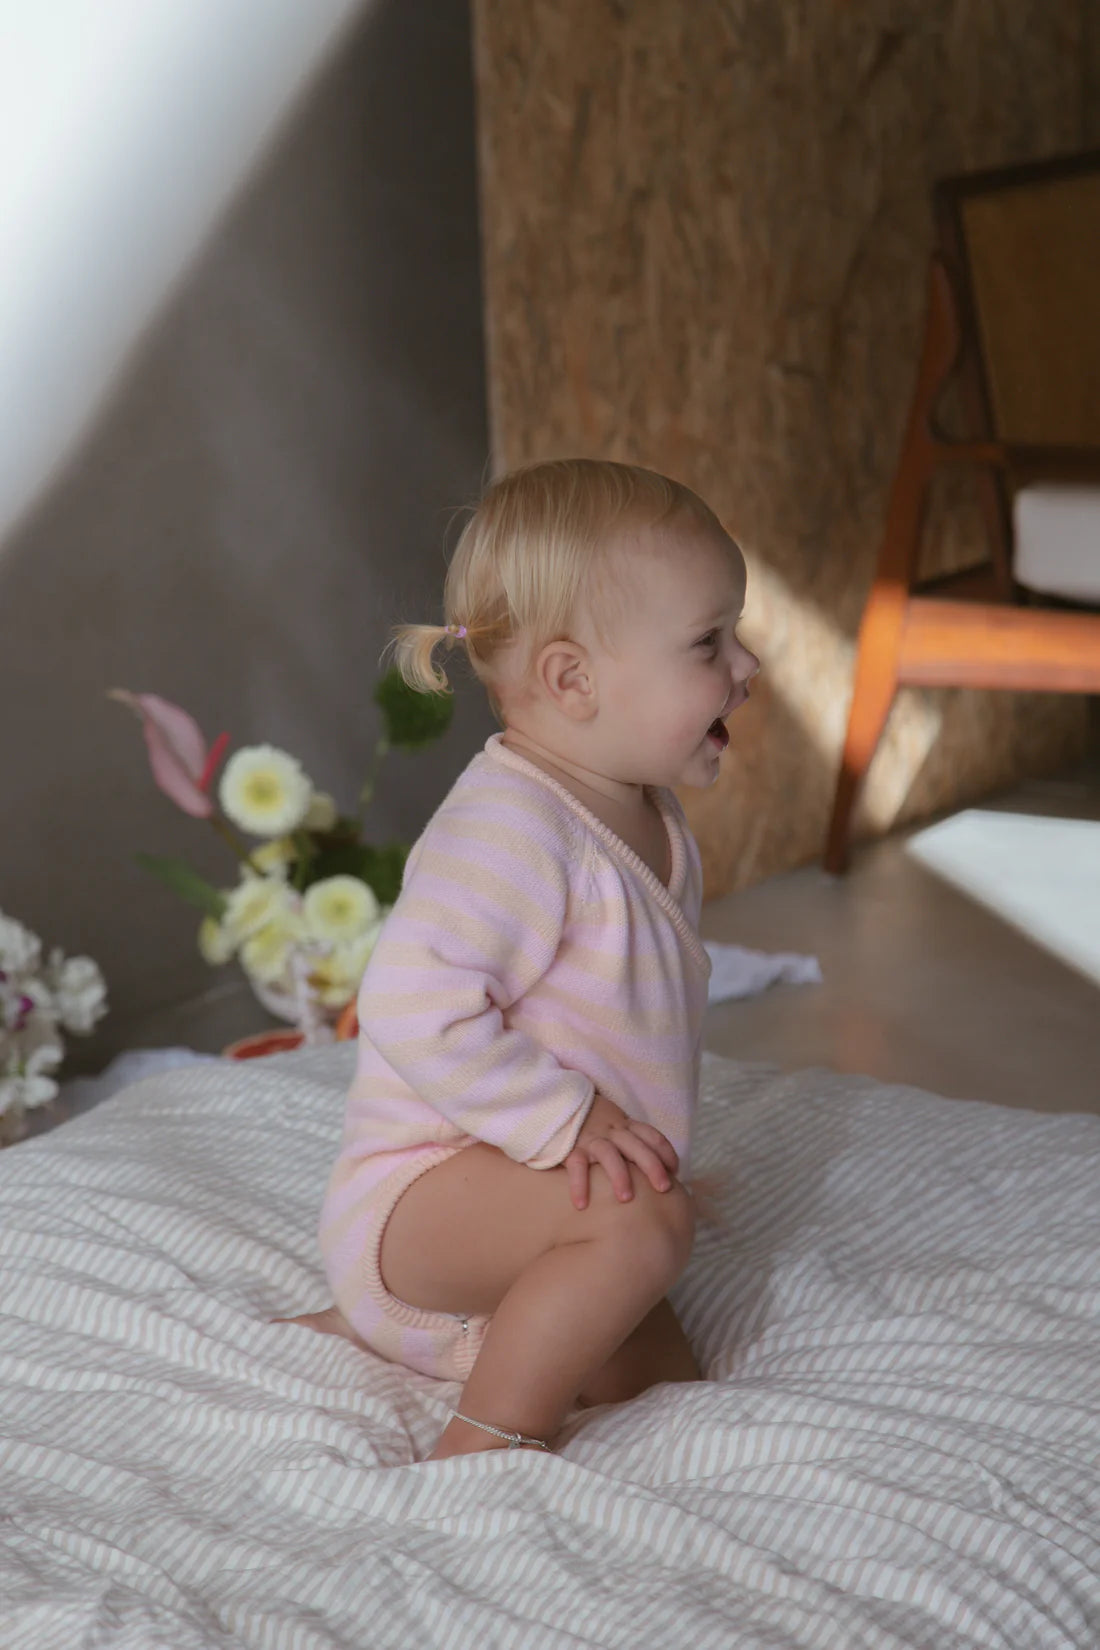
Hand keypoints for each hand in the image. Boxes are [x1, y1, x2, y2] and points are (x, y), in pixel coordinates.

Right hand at [563, 1093, 679, 1211]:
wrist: (558, 1103)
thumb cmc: (592, 1122)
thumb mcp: (615, 1124)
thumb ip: (632, 1142)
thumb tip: (660, 1171)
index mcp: (625, 1125)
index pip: (652, 1135)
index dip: (666, 1152)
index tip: (675, 1170)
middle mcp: (611, 1130)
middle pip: (636, 1146)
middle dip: (652, 1166)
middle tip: (664, 1189)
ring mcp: (591, 1138)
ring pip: (609, 1155)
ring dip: (620, 1176)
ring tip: (627, 1199)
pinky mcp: (571, 1147)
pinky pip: (576, 1166)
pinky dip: (579, 1184)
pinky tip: (581, 1204)